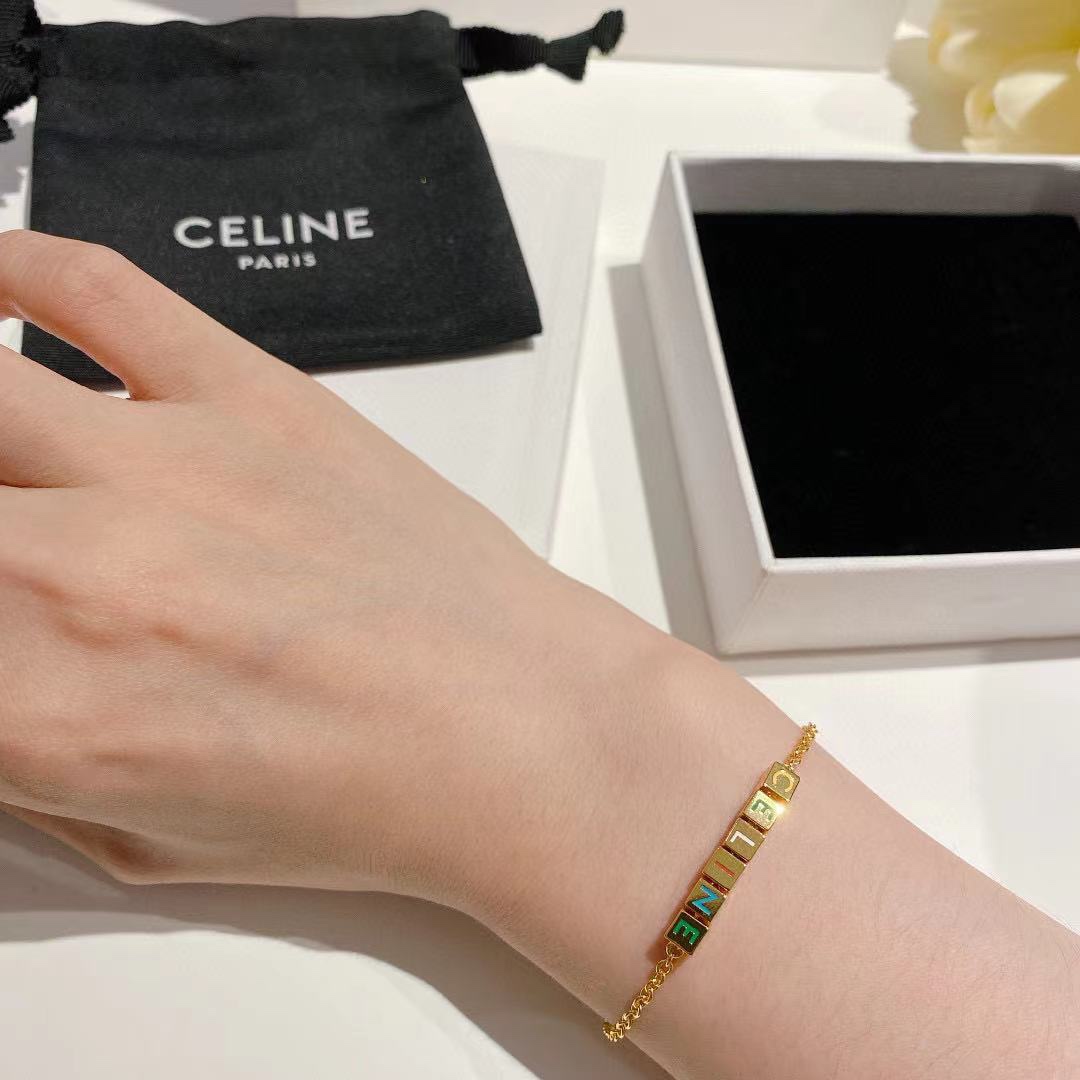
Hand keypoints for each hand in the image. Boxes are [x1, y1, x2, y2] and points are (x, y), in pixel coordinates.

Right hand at [0, 229, 666, 909]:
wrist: (513, 727)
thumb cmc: (367, 799)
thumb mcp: (151, 842)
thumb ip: (27, 763)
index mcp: (40, 714)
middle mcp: (77, 574)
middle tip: (11, 553)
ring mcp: (167, 464)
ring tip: (4, 457)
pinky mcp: (254, 396)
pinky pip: (96, 289)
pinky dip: (16, 268)